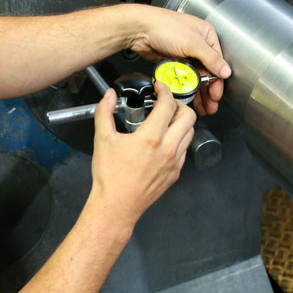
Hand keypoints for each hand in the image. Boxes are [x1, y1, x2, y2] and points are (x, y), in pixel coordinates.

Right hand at [87, 83, 196, 232]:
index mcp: (151, 138)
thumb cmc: (110, 176)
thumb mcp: (102, 139)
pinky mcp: (175, 173)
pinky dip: (179, 139)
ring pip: (190, 133)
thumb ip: (104, 112)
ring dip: (181, 122)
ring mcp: (175, 162)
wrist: (116, 205)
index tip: (159, 87)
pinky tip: (165, 140)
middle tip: (166, 103)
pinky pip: (185, 150)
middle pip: (189, 116)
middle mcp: (168, 149)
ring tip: (167, 120)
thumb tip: (108, 96)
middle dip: (179, 104)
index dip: (164, 90)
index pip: (168, 105)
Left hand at [126, 6, 230, 115]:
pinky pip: (183, 78)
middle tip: (211, 105)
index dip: (218, 80)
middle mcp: (198, 45)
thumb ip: (211, 58)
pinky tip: (189, 97)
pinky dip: (186, 88)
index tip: (216, 95)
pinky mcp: (174, 61)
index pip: (218, 62)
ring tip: (202, 106)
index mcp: (206, 35)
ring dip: (199, 92)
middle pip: (208, 72)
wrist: (139, 30)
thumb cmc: (163, 26)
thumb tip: (225, 71)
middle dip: (209, 90)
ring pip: (196, 77)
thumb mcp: (192, 43)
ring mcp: (185, 54)